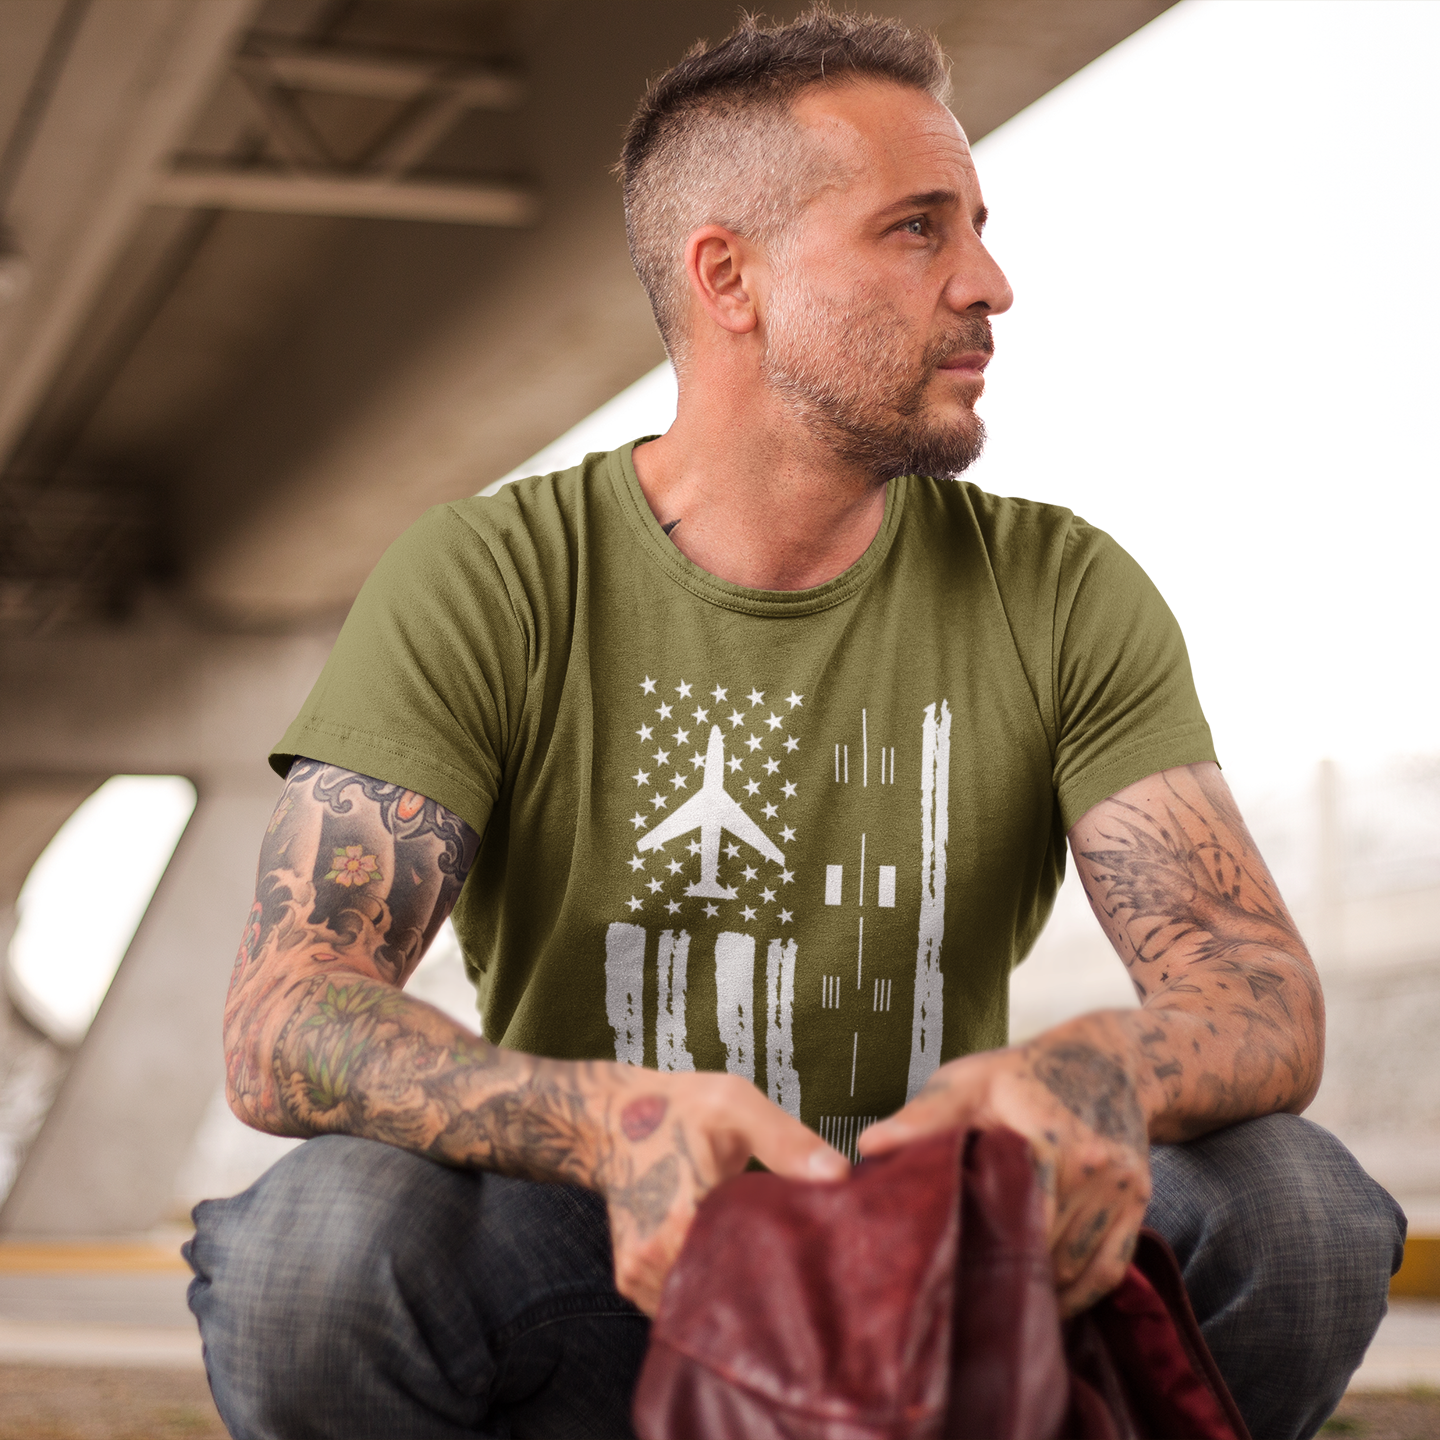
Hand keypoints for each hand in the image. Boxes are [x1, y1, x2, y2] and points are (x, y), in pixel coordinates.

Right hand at [592, 1069, 848, 1314]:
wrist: (610, 1116)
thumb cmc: (678, 1105)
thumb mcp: (736, 1104)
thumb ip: (787, 1142)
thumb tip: (840, 1178)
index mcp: (685, 1212)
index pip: (752, 1267)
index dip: (786, 1264)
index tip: (808, 1251)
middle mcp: (656, 1253)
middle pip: (728, 1292)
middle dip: (762, 1282)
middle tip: (790, 1258)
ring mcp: (638, 1272)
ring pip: (701, 1301)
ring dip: (729, 1286)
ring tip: (755, 1255)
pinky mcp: (629, 1279)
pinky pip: (677, 1300)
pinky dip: (703, 1285)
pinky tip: (723, 1257)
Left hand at [857, 1025, 1150, 1315]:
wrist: (1105, 1058)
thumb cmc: (1022, 1072)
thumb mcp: (969, 1081)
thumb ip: (924, 1117)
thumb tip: (869, 1148)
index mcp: (1047, 1137)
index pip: (1013, 1215)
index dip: (979, 1245)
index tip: (945, 1265)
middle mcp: (1092, 1167)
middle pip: (1045, 1250)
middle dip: (1004, 1271)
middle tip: (961, 1290)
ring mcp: (1121, 1190)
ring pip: (1076, 1269)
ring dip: (1038, 1287)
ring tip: (994, 1295)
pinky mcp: (1138, 1206)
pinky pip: (1106, 1270)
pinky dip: (1075, 1289)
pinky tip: (1041, 1294)